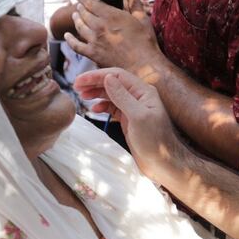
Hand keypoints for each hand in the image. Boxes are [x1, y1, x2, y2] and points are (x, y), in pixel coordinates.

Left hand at [65, 0, 162, 77]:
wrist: (143, 65)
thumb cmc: (146, 42)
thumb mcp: (143, 19)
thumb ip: (135, 3)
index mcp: (111, 16)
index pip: (91, 2)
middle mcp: (99, 26)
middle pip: (84, 13)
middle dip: (80, 8)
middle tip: (79, 6)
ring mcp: (94, 41)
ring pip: (80, 27)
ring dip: (76, 20)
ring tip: (75, 16)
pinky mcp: (93, 54)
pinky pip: (76, 46)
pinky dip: (70, 40)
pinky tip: (67, 36)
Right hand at [74, 67, 185, 186]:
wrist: (163, 163)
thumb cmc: (154, 141)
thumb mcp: (138, 117)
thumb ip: (122, 97)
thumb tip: (107, 77)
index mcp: (144, 91)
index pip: (117, 76)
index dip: (97, 75)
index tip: (79, 80)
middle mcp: (139, 96)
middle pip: (113, 83)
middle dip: (94, 83)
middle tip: (76, 87)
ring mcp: (134, 108)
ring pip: (112, 94)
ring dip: (97, 93)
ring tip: (82, 95)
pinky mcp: (129, 119)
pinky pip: (113, 107)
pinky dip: (102, 105)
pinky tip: (94, 109)